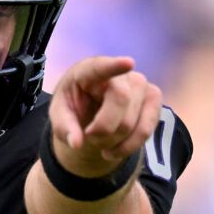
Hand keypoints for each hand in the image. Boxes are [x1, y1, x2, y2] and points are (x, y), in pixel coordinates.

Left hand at [48, 55, 162, 178]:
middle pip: (121, 100)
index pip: (102, 67)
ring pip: (132, 122)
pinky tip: (115, 150)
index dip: (115, 66)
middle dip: (103, 129)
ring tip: (100, 144)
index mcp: (88, 70)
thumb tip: (76, 143)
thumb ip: (64, 128)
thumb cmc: (75, 109)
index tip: (129, 63)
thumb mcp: (60, 117)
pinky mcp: (154, 100)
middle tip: (89, 137)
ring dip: (114, 141)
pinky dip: (129, 147)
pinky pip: (146, 131)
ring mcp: (141, 85)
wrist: (91, 114)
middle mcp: (120, 74)